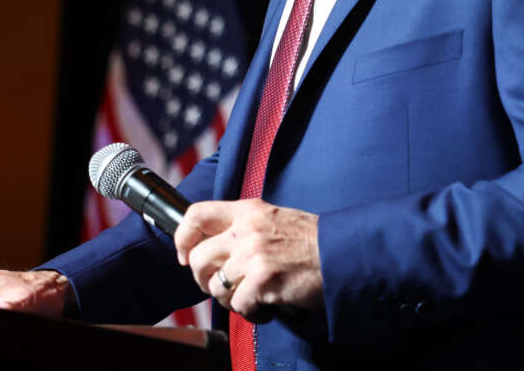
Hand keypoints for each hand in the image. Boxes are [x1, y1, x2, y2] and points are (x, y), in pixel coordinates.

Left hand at [174, 199, 322, 320]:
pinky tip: (268, 305)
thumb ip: (242, 227)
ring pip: (215, 287)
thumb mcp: (272, 219)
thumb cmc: (310, 240)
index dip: (182, 238)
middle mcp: (246, 230)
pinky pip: (238, 306)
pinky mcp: (263, 280)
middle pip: (197, 258)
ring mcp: (253, 255)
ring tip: (252, 296)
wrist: (341, 252)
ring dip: (230, 298)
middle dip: (205, 279)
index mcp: (247, 211)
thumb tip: (211, 247)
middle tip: (224, 285)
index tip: (186, 255)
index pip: (196, 215)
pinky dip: (252, 312)